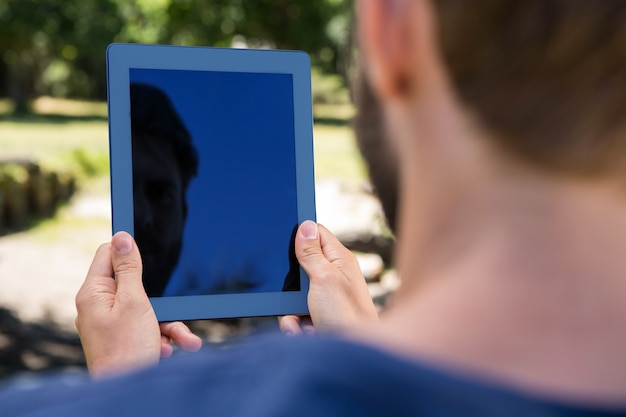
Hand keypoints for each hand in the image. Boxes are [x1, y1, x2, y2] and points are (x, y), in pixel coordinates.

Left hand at [75, 232, 200, 377]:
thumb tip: (122, 237)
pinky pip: (146, 328)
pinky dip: (162, 337)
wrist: (126, 396)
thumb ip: (129, 268)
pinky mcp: (122, 340)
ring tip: (183, 340)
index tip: (149, 250)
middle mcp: (98, 307)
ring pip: (146, 309)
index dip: (128, 250)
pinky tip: (171, 349)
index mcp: (93, 293)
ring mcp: (109, 325)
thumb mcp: (134, 301)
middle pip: (133, 284)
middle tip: (170, 310)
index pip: (107, 254)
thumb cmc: (127, 351)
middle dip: (160, 299)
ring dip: (168, 323)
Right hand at [279, 221, 378, 334]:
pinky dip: (295, 325)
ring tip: (301, 322)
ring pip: (291, 294)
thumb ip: (312, 252)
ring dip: (290, 311)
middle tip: (295, 295)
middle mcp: (332, 275)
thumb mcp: (325, 278)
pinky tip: (305, 332)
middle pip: (297, 266)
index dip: (299, 235)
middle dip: (289, 284)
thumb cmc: (348, 316)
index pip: (316, 234)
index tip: (283, 244)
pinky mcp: (316, 316)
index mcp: (338, 259)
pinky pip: (293, 315)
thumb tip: (305, 225)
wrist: (354, 357)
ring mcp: (323, 297)